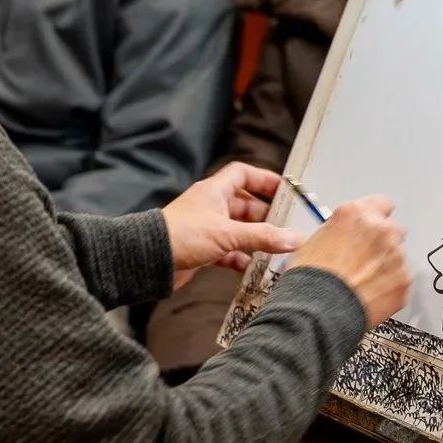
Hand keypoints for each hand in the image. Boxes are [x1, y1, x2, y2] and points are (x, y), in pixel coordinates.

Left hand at [162, 162, 299, 288]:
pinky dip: (242, 258)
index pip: (243, 174)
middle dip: (266, 216)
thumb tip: (293, 238)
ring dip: (256, 239)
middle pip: (245, 205)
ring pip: (239, 230)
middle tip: (286, 227)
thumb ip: (262, 236)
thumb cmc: (182, 235)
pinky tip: (254, 268)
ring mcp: (207, 228)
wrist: (149, 259)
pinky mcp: (203, 249)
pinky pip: (229, 251)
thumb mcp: (227, 234)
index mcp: (215, 191)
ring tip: (276, 249)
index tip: (284, 190)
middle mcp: (211, 206)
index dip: (264, 179)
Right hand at [287, 195, 409, 327]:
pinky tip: (370, 295)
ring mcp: (396, 255)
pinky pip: (401, 279)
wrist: (318, 311)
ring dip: (385, 266)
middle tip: (365, 259)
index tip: (371, 227)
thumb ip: (340, 230)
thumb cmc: (311, 280)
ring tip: (363, 283)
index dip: (375, 217)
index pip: (381, 203)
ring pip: (398, 256)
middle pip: (393, 229)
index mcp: (357, 214)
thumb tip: (345, 235)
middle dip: (383, 242)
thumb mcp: (315, 240)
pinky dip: (389, 286)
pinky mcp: (404, 280)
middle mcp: (381, 230)